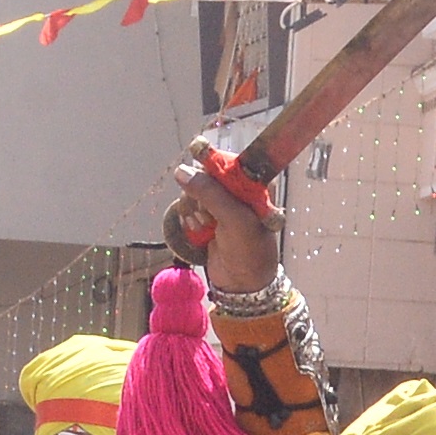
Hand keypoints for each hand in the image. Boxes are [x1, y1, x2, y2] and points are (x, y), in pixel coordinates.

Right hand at [171, 137, 280, 294]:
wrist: (243, 285)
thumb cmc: (249, 250)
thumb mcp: (233, 219)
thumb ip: (209, 193)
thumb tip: (182, 171)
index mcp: (253, 184)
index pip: (228, 160)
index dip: (212, 158)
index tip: (195, 149)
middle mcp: (237, 191)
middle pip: (205, 175)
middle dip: (199, 193)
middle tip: (206, 213)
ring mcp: (220, 206)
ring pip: (193, 193)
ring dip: (193, 211)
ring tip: (205, 228)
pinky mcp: (207, 219)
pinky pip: (188, 209)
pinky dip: (189, 221)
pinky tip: (199, 233)